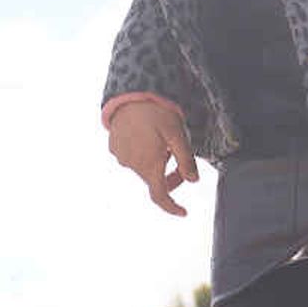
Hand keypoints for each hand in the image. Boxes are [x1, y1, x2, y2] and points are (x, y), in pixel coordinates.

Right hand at [104, 95, 198, 217]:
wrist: (130, 94)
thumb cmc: (157, 113)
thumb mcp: (178, 135)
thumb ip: (186, 160)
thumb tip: (194, 180)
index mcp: (149, 166)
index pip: (160, 196)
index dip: (172, 207)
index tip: (184, 212)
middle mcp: (132, 166)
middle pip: (154, 179)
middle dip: (169, 174)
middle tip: (179, 157)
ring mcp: (120, 156)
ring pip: (142, 167)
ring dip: (154, 160)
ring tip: (161, 138)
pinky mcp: (113, 146)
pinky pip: (131, 156)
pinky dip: (142, 152)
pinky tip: (146, 134)